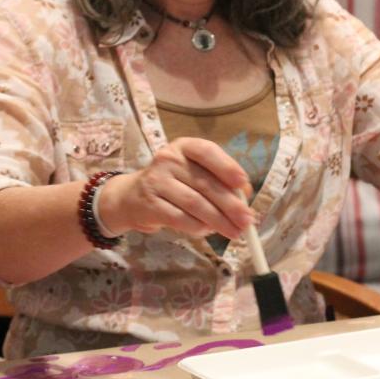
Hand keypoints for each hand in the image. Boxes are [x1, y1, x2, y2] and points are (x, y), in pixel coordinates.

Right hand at [100, 138, 256, 239]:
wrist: (132, 196)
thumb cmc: (173, 183)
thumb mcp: (194, 173)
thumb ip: (219, 180)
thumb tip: (246, 195)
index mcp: (184, 146)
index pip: (207, 151)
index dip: (227, 166)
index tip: (243, 183)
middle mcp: (168, 159)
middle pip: (204, 183)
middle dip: (230, 205)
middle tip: (247, 221)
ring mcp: (156, 181)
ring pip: (195, 203)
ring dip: (218, 220)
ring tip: (234, 232)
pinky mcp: (150, 204)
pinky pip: (180, 218)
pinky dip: (198, 227)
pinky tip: (209, 231)